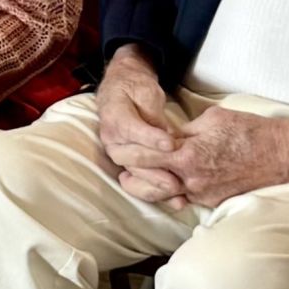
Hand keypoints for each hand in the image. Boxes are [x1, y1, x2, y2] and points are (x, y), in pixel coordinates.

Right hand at [96, 45, 181, 196]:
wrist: (122, 90)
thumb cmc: (135, 88)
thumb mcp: (144, 91)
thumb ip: (153, 114)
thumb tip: (166, 135)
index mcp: (114, 116)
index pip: (130, 129)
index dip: (150, 138)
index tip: (171, 144)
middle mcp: (112, 138)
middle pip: (130, 159)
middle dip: (154, 170)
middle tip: (175, 178)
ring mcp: (120, 152)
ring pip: (134, 173)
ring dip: (155, 185)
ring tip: (177, 190)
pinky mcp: (130, 162)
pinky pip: (140, 180)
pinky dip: (156, 192)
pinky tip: (175, 200)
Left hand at [105, 102, 288, 209]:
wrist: (283, 155)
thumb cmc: (249, 131)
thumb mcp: (212, 119)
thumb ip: (184, 131)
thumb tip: (167, 136)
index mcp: (188, 156)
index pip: (144, 156)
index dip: (127, 150)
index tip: (116, 144)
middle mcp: (192, 180)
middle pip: (148, 182)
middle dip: (131, 173)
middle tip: (119, 165)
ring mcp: (203, 194)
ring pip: (164, 195)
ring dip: (148, 186)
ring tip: (134, 176)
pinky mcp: (213, 202)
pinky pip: (185, 198)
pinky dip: (172, 191)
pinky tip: (164, 182)